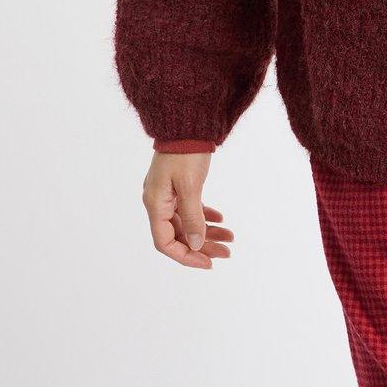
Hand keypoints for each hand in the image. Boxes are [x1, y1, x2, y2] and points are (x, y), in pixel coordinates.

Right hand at [142, 151, 234, 268]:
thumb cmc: (186, 151)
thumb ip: (192, 217)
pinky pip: (189, 208)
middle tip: (227, 252)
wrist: (187, 123)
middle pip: (178, 235)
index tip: (208, 263)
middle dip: (202, 246)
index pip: (165, 242)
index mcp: (155, 203)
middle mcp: (158, 201)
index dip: (186, 256)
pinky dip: (204, 216)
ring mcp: (167, 194)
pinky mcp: (178, 185)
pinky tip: (220, 218)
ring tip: (230, 237)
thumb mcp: (190, 186)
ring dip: (207, 232)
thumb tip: (196, 245)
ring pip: (186, 223)